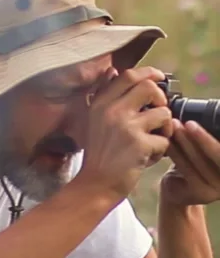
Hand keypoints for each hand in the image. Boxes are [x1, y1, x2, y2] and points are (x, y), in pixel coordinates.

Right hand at [80, 66, 173, 199]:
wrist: (94, 185)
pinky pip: (164, 139)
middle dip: (161, 99)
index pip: (128, 75)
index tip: (159, 78)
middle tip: (159, 113)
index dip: (148, 73)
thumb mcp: (92, 121)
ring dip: (165, 128)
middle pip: (149, 87)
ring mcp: (126, 127)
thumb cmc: (97, 155)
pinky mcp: (139, 144)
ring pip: (163, 113)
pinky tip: (148, 157)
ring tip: (155, 139)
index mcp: (101, 103)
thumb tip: (112, 72)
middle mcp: (112, 111)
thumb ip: (103, 96)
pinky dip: (160, 150)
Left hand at [162, 119, 219, 205]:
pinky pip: (187, 169)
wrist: (177, 191)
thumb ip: (207, 136)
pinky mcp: (200, 193)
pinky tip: (169, 142)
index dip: (210, 135)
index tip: (200, 118)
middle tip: (188, 122)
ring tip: (175, 127)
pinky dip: (177, 153)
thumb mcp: (203, 150)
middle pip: (217, 153)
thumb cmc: (192, 164)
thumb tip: (198, 110)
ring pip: (200, 160)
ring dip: (186, 142)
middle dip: (202, 136)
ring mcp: (217, 188)